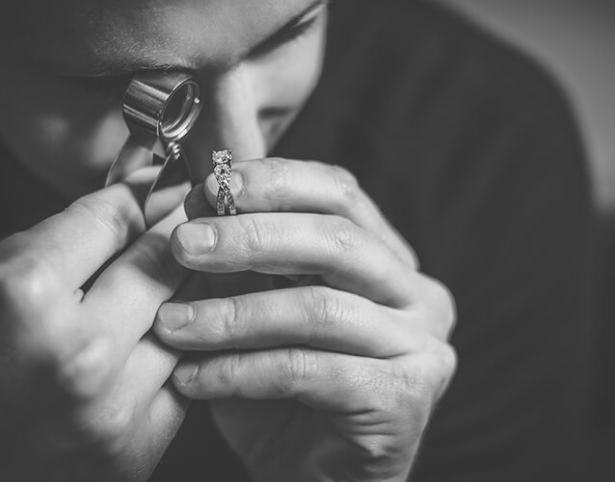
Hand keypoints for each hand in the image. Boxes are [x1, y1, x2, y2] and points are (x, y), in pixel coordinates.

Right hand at [0, 177, 188, 480]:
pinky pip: (186, 364)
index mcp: (25, 298)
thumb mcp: (3, 284)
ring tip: (191, 264)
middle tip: (193, 209)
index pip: (110, 218)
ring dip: (189, 283)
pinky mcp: (143, 439)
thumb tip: (135, 196)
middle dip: (175, 229)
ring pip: (187, 310)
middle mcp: (80, 351)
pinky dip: (188, 338)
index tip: (156, 185)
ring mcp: (117, 401)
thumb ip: (63, 240)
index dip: (135, 195)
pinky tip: (187, 321)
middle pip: (159, 260)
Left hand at [153, 158, 456, 481]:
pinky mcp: (406, 397)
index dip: (275, 182)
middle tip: (185, 244)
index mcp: (391, 261)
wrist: (314, 479)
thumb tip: (199, 198)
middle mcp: (420, 295)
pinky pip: (311, 371)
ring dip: (234, 314)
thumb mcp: (257, 313)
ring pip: (320, 308)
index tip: (208, 190)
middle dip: (252, 236)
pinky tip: (194, 379)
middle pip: (339, 241)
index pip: (341, 194)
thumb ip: (242, 262)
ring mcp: (422, 345)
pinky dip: (242, 372)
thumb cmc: (284, 393)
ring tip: (172, 323)